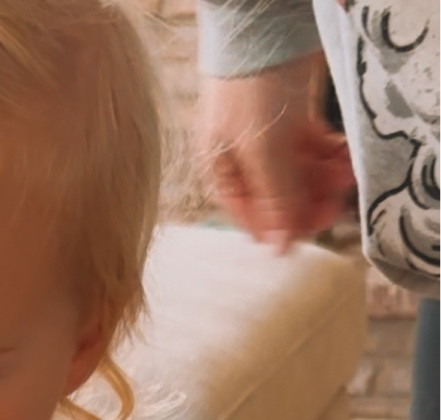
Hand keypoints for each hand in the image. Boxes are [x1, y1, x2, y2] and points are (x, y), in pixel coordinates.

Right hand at [198, 56, 354, 251]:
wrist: (265, 21)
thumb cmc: (250, 86)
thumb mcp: (262, 151)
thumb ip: (274, 199)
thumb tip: (278, 249)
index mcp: (223, 172)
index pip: (251, 217)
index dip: (282, 227)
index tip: (311, 227)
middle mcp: (244, 160)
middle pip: (280, 198)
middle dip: (308, 202)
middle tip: (334, 203)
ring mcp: (270, 138)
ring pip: (300, 175)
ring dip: (324, 181)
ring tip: (345, 175)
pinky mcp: (294, 117)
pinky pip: (314, 150)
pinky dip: (330, 157)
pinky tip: (344, 158)